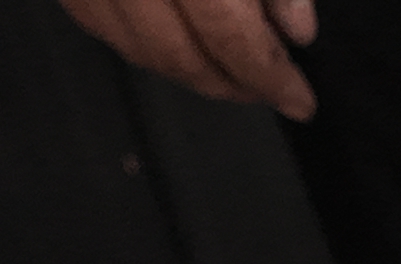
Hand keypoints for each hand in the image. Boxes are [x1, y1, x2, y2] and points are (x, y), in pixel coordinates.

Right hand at [59, 0, 320, 121]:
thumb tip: (297, 34)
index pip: (227, 31)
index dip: (268, 74)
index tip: (302, 103)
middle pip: (176, 53)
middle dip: (229, 84)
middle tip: (268, 91)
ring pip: (134, 47)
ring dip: (188, 72)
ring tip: (231, 72)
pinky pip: (98, 22)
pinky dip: (143, 44)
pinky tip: (178, 43)